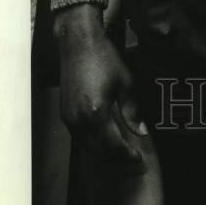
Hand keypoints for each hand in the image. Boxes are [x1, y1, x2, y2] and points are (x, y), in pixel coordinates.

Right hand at [54, 3, 145, 171]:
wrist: (78, 44)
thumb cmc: (103, 59)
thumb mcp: (125, 83)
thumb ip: (132, 111)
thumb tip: (141, 131)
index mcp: (96, 114)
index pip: (113, 146)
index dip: (127, 155)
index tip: (138, 159)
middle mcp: (79, 121)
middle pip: (98, 151)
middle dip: (116, 159)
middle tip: (132, 161)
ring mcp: (69, 118)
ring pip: (87, 147)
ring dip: (104, 154)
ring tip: (120, 154)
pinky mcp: (64, 114)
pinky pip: (79, 137)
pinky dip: (92, 144)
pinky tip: (104, 141)